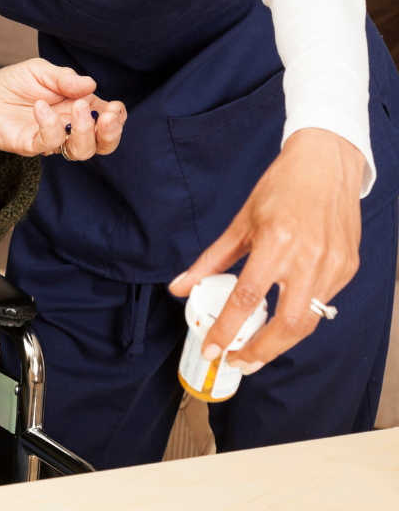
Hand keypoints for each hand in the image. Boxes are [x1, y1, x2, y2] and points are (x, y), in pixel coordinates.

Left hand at [0, 58, 126, 202]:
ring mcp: (51, 139)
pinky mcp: (31, 145)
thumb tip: (91, 84)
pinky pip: (48, 143)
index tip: (116, 107)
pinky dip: (50, 125)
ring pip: (81, 150)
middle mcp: (69, 128)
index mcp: (78, 109)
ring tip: (79, 107)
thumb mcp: (40, 71)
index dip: (117, 119)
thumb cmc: (15, 85)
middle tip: (106, 114)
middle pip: (101, 144)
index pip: (107, 122)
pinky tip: (41, 107)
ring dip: (85, 131)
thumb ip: (64, 78)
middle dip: (110, 132)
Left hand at [170, 128, 363, 372]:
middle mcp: (309, 256)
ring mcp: (333, 265)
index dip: (228, 329)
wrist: (325, 166)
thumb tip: (180, 287)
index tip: (213, 349)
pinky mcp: (348, 268)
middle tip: (238, 362)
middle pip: (288, 324)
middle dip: (261, 352)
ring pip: (309, 322)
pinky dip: (301, 317)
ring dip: (281, 343)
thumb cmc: (281, 189)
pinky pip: (323, 304)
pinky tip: (283, 318)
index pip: (247, 298)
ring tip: (256, 351)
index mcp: (277, 241)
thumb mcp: (240, 222)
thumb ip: (210, 260)